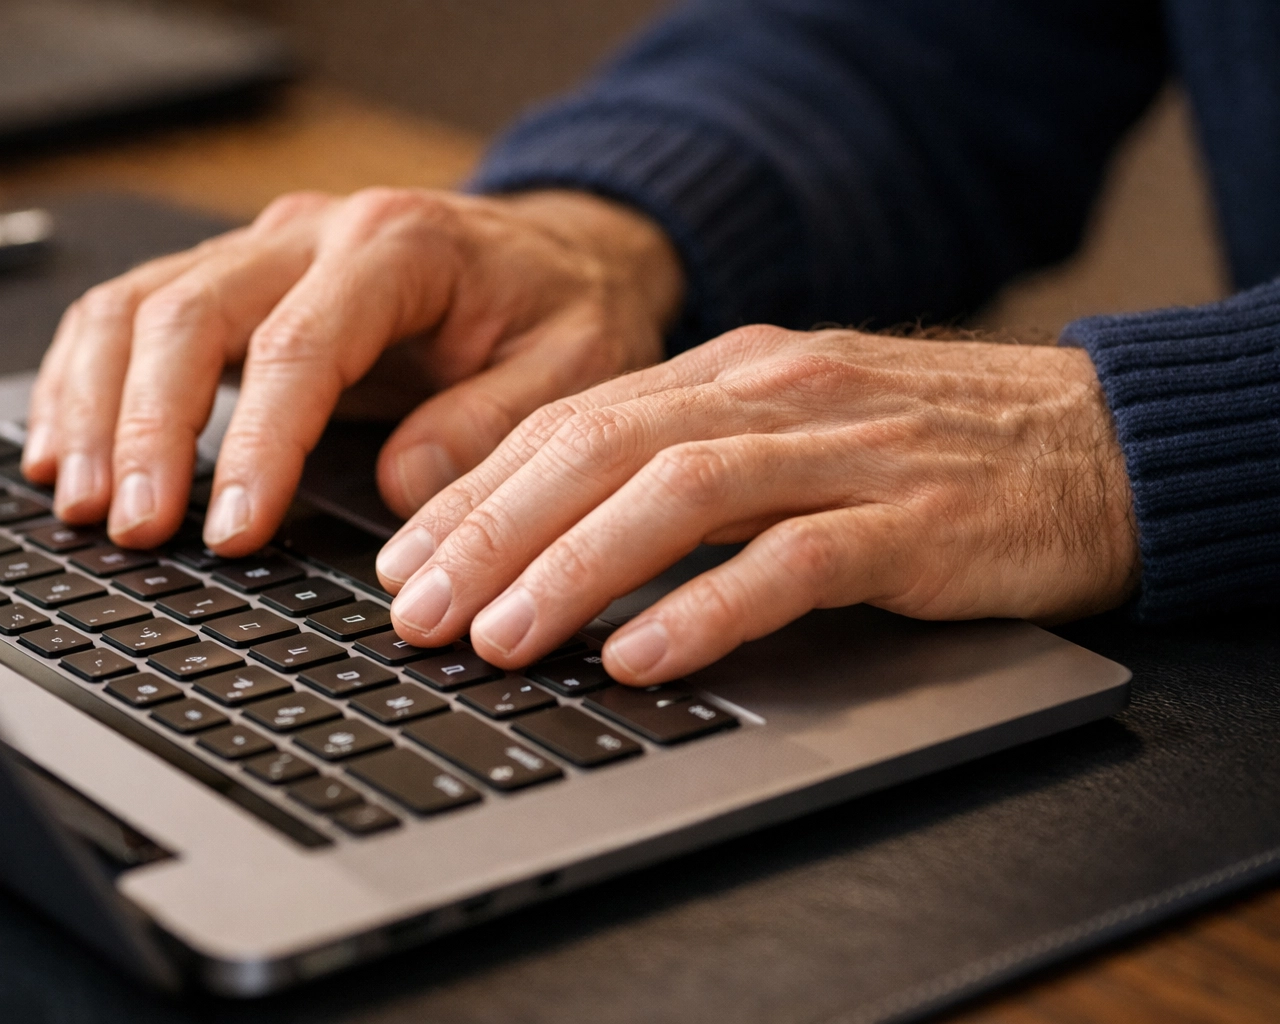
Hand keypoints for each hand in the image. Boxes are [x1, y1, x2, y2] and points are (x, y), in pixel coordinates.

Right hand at [21, 188, 682, 551]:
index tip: (234, 531)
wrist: (551, 255)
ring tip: (81, 501)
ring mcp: (263, 252)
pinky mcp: (235, 282)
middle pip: (186, 311)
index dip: (255, 444)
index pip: (298, 345)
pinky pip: (130, 315)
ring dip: (95, 406)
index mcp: (398, 247)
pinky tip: (64, 447)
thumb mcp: (574, 366)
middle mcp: (312, 235)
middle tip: (132, 527)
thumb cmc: (560, 309)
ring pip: (136, 305)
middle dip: (147, 428)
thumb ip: (494, 425)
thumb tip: (402, 493)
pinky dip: (84, 380)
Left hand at [375, 326, 1140, 684]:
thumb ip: (688, 464)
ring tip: (499, 637)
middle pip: (601, 448)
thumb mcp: (792, 433)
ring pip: (680, 493)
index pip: (570, 419)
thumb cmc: (933, 450)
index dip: (474, 490)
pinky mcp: (917, 519)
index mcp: (733, 370)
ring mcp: (847, 451)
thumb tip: (555, 535)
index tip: (403, 558)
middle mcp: (775, 394)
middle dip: (490, 531)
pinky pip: (795, 560)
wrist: (1104, 441)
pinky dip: (708, 608)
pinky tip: (643, 656)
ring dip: (575, 567)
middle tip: (415, 609)